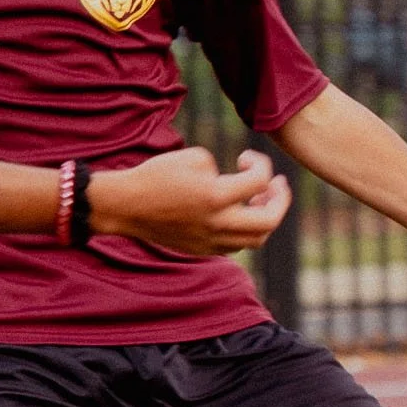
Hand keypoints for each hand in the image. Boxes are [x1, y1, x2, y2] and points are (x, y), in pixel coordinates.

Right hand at [88, 146, 293, 257]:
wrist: (126, 206)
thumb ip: (222, 169)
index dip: (261, 164)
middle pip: (269, 220)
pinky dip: (245, 230)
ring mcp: (210, 240)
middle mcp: (217, 223)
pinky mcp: (202, 249)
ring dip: (265, 218)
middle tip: (277, 184)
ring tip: (260, 201)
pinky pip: (236, 246)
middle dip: (280, 199)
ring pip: (256, 239)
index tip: (245, 157)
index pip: (260, 181)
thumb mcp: (193, 157)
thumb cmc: (157, 175)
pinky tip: (237, 214)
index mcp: (216, 196)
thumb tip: (236, 182)